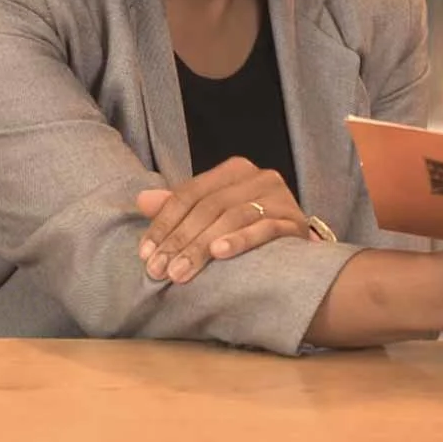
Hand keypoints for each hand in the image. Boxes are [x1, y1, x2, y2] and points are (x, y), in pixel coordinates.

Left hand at [134, 157, 308, 284]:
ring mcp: (279, 197)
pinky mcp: (294, 220)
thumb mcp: (212, 215)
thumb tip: (141, 200)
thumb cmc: (249, 230)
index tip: (145, 254)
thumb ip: (180, 207)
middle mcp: (258, 176)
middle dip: (179, 241)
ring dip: (202, 247)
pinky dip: (240, 240)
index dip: (163, 223)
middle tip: (159, 271)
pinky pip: (264, 229)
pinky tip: (220, 253)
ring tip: (180, 272)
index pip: (189, 193)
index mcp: (233, 170)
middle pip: (208, 207)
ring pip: (231, 218)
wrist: (300, 253)